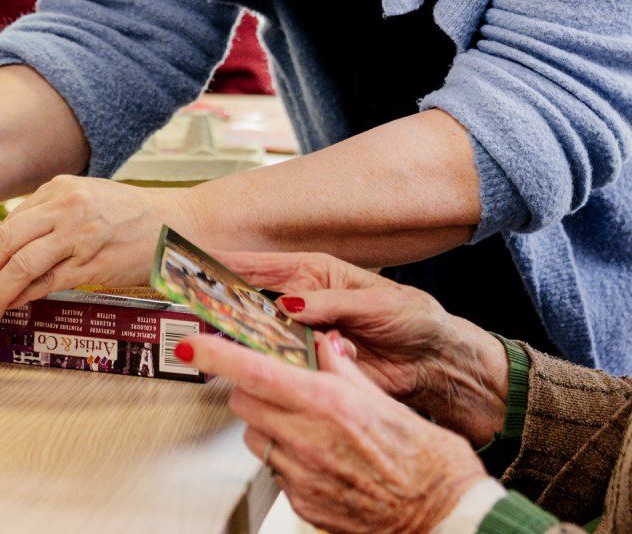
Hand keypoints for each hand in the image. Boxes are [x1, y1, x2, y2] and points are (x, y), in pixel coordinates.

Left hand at [0, 176, 178, 323]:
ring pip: (23, 265)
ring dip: (0, 292)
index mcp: (60, 188)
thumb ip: (49, 218)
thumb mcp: (85, 199)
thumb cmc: (130, 214)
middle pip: (8, 241)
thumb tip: (11, 251)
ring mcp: (79, 236)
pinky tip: (17, 305)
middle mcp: (66, 207)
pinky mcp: (94, 263)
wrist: (175, 224)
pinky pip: (49, 283)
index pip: (10, 223)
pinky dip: (27, 296)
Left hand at [184, 328, 487, 533]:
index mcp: (326, 405)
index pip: (253, 371)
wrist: (442, 513)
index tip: (193, 341)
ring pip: (254, 437)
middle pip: (243, 403)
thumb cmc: (424, 459)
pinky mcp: (302, 503)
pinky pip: (276, 470)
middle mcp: (307, 440)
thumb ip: (344, 370)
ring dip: (268, 424)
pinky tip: (320, 456)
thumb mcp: (385, 400)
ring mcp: (301, 476)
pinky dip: (287, 457)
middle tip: (278, 383)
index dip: (216, 354)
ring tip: (306, 424)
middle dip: (251, 387)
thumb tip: (324, 343)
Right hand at [214, 251, 507, 442]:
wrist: (434, 364)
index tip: (197, 263)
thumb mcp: (376, 304)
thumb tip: (291, 306)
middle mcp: (304, 304)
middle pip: (251, 301)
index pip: (263, 265)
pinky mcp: (311, 368)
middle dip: (225, 303)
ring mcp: (304, 337)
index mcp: (316, 275)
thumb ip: (331, 304)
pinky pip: (281, 367)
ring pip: (260, 336)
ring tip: (227, 338)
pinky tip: (265, 366)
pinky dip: (271, 367)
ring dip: (246, 339)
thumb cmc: (414, 321)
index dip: (228, 264)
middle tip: (201, 307)